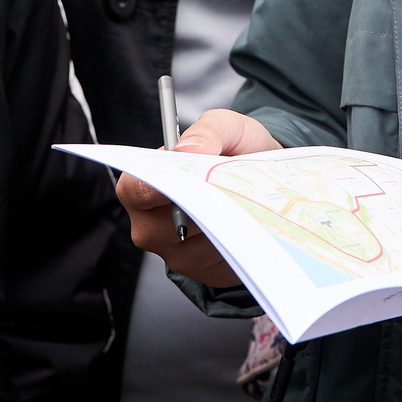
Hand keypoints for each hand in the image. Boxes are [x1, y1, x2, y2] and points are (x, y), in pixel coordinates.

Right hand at [115, 108, 281, 289]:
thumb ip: (208, 130)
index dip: (161, 184)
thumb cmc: (235, 151)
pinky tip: (250, 221)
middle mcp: (152, 228)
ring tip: (244, 199)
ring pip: (203, 243)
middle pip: (173, 224)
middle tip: (231, 184)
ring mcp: (179, 257)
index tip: (190, 176)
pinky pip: (223, 260)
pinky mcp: (207, 274)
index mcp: (142, 189)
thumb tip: (188, 149)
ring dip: (227, 222)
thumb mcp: (227, 127)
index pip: (136, 191)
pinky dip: (240, 240)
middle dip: (205, 204)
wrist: (264, 180)